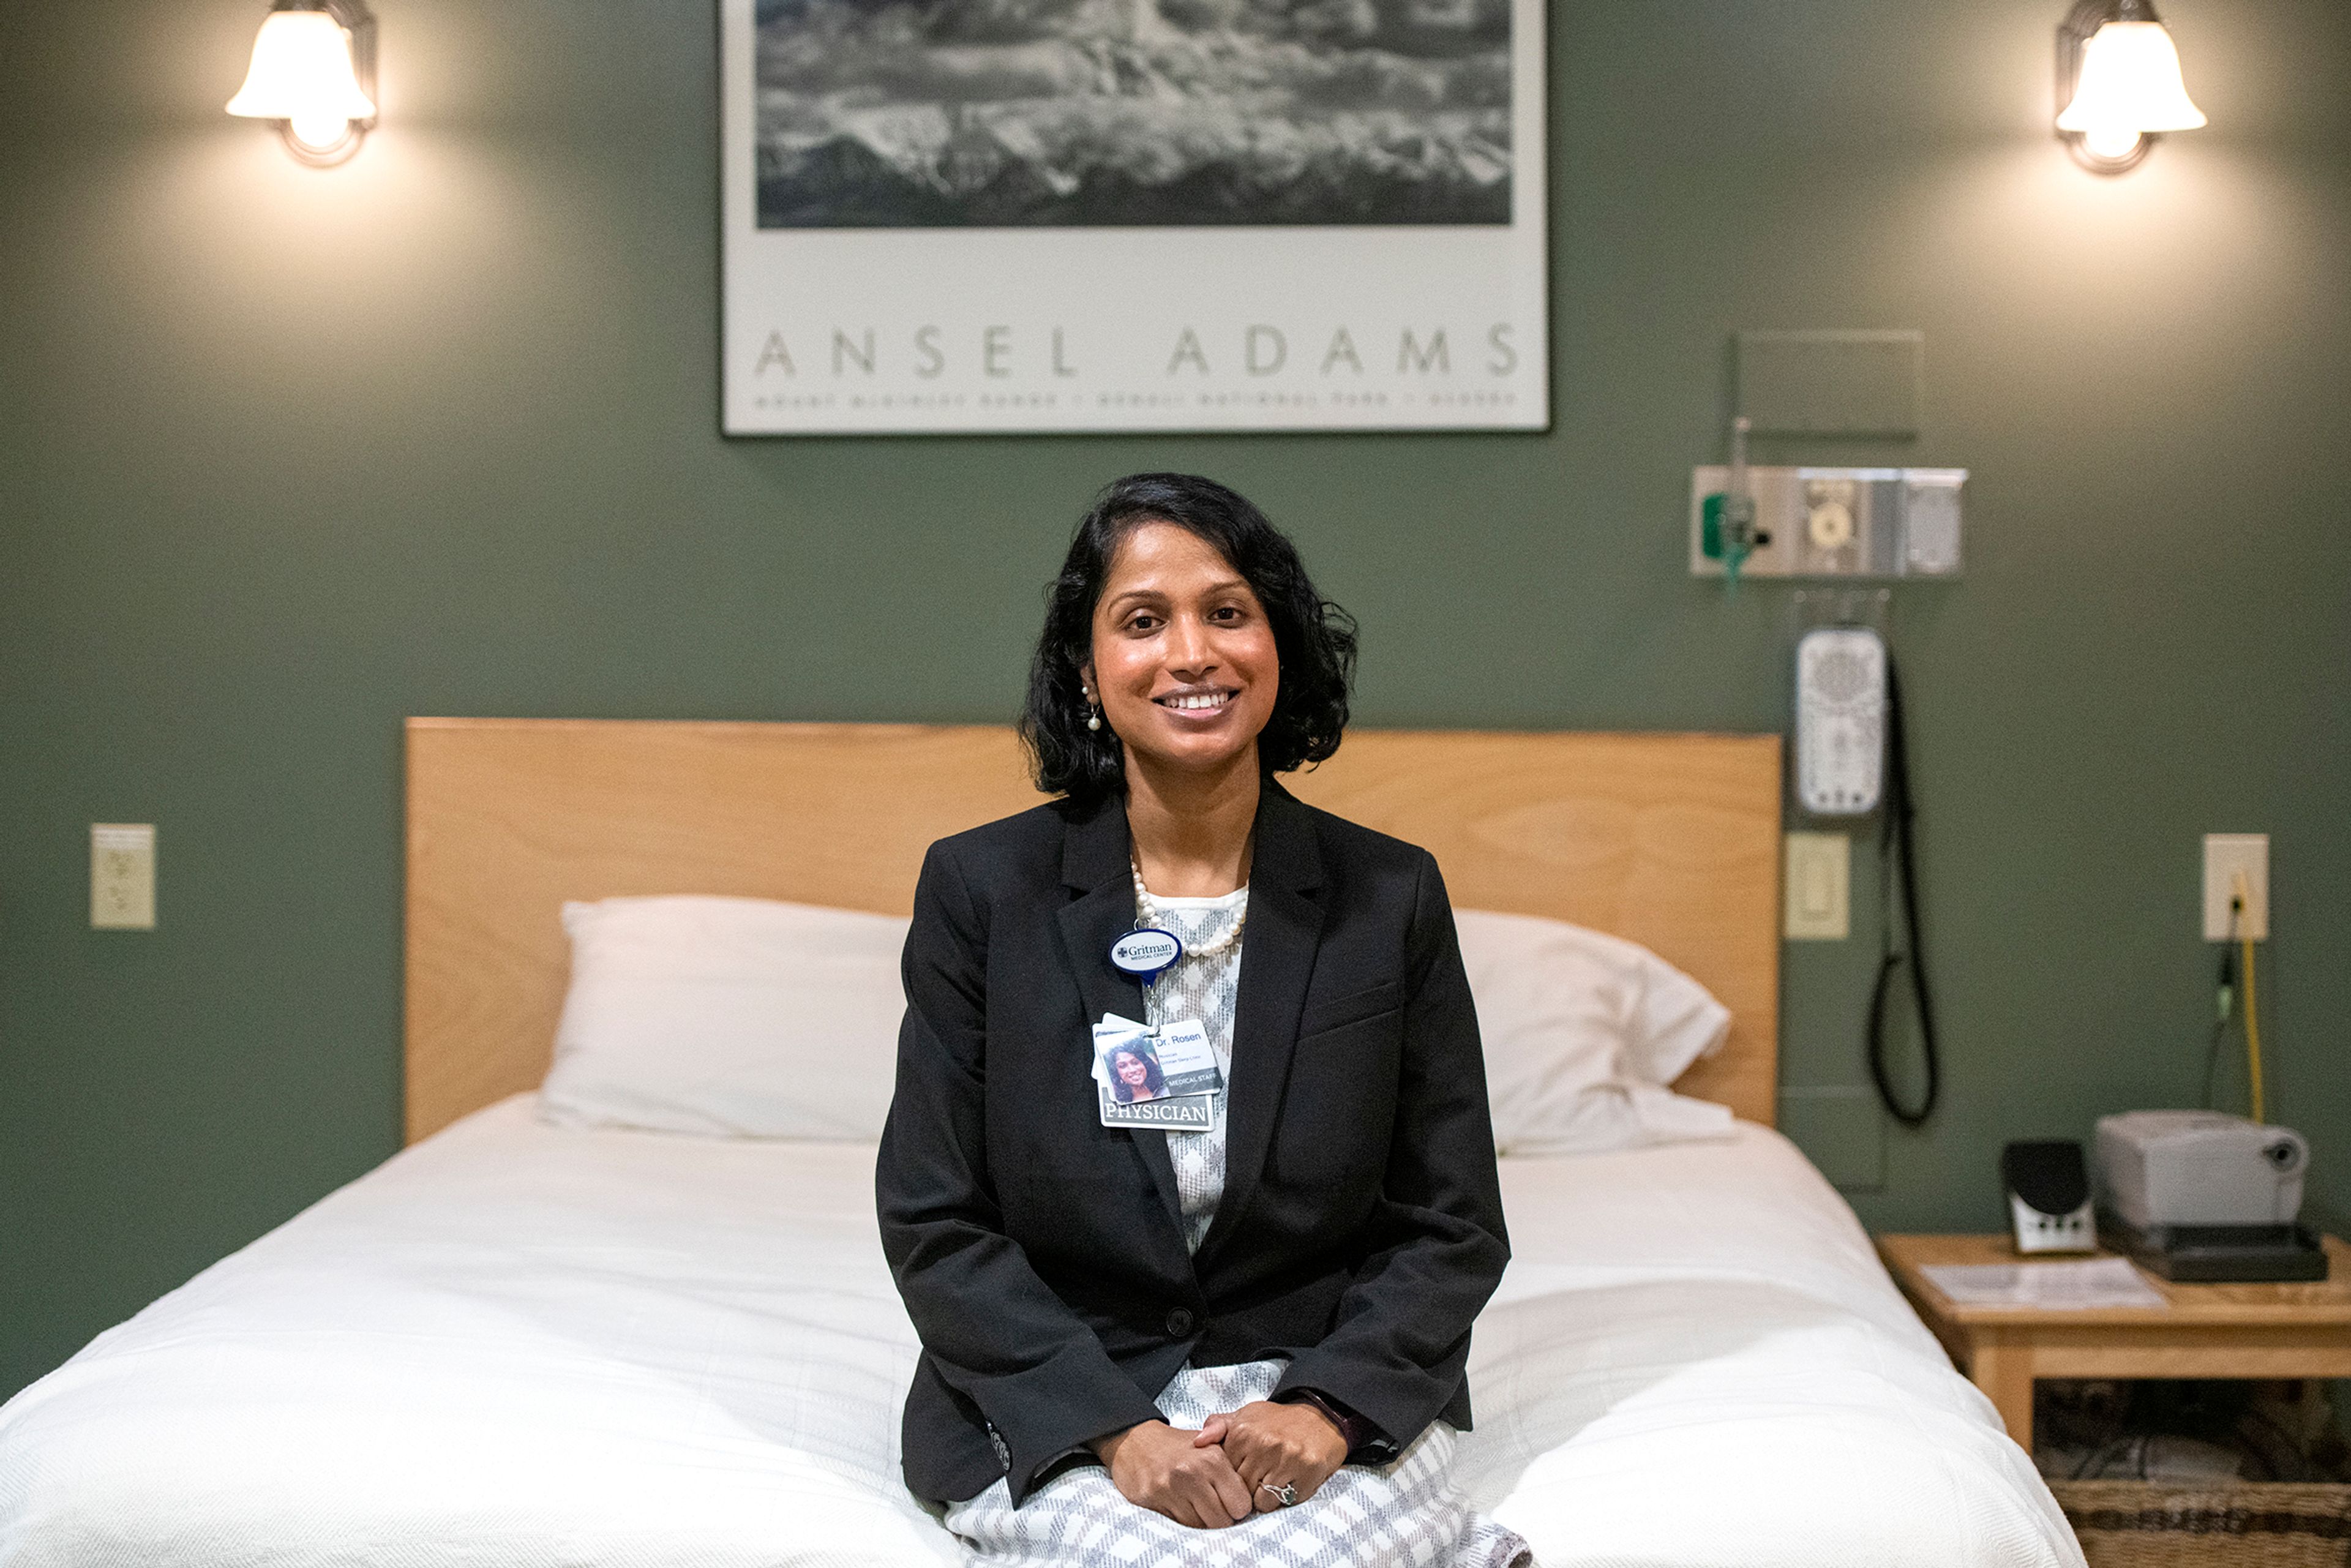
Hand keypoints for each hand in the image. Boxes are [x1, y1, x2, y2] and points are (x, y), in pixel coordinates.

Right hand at [1092, 1420, 1254, 1528]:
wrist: (1136, 1441)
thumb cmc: (1179, 1447)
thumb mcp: (1210, 1444)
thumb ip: (1233, 1466)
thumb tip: (1254, 1494)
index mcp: (1214, 1458)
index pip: (1241, 1505)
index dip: (1237, 1508)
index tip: (1230, 1502)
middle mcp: (1194, 1471)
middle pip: (1222, 1520)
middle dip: (1221, 1518)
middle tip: (1213, 1506)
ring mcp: (1173, 1486)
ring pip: (1201, 1526)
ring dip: (1202, 1519)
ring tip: (1196, 1503)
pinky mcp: (1155, 1497)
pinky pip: (1181, 1524)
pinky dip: (1184, 1519)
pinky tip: (1180, 1503)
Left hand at [1195, 1400, 1347, 1512]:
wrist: (1321, 1417)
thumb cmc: (1278, 1421)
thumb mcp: (1245, 1416)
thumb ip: (1218, 1426)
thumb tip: (1197, 1442)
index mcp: (1243, 1432)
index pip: (1225, 1475)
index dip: (1234, 1478)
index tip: (1246, 1470)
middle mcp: (1264, 1444)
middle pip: (1243, 1490)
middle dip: (1250, 1489)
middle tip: (1262, 1477)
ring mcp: (1287, 1458)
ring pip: (1263, 1501)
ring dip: (1268, 1497)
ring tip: (1276, 1480)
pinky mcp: (1308, 1471)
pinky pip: (1286, 1501)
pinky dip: (1287, 1497)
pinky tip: (1292, 1480)